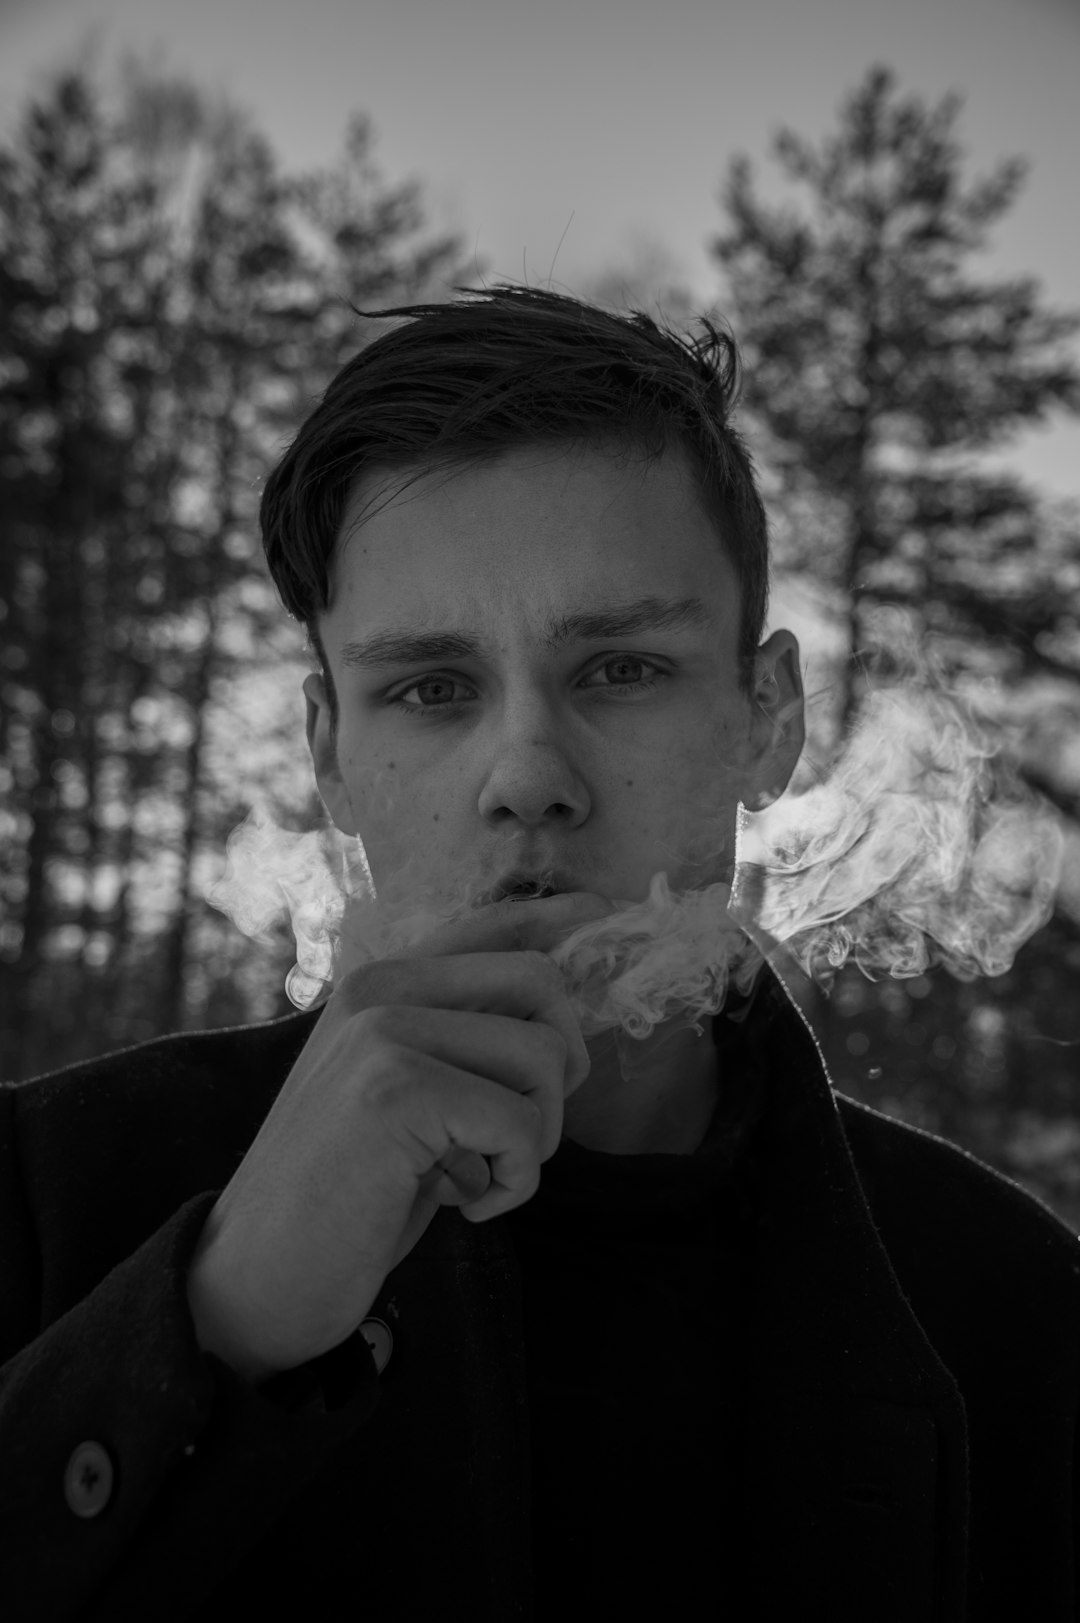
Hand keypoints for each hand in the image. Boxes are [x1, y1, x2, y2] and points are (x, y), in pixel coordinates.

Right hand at [185, 891, 611, 1382]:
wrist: (254, 1279)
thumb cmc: (343, 1197)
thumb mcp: (402, 1098)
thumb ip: (459, 1044)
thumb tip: (559, 1022)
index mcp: (379, 984)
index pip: (491, 923)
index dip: (558, 915)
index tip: (604, 903)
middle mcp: (379, 989)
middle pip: (541, 983)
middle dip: (559, 1068)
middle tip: (514, 1134)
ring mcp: (384, 1032)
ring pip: (543, 1057)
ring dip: (534, 1138)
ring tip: (477, 1176)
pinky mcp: (396, 1090)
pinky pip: (520, 1124)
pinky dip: (514, 1182)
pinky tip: (465, 1206)